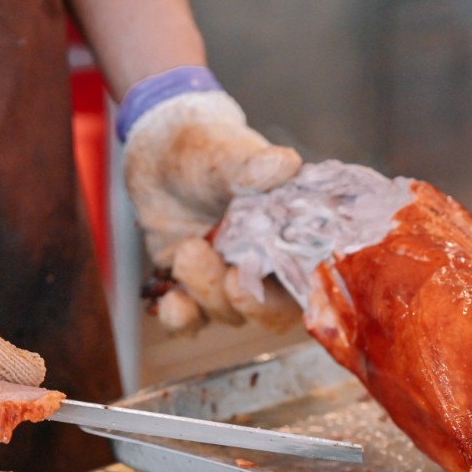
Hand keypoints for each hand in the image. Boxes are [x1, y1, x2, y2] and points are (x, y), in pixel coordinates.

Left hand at [123, 89, 302, 334]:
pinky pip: (189, 321)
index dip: (307, 294)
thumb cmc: (205, 150)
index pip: (313, 278)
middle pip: (273, 312)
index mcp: (290, 236)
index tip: (284, 278)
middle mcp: (263, 266)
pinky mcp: (190, 289)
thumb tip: (285, 164)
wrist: (158, 152)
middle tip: (233, 280)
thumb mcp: (226, 153)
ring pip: (227, 313)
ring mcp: (226, 280)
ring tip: (187, 250)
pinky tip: (171, 302)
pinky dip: (180, 319)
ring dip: (207, 292)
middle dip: (254, 305)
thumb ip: (253, 165)